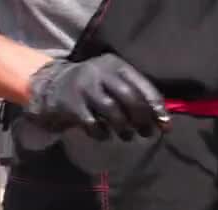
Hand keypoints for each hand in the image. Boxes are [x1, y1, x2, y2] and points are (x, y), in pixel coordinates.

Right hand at [27, 54, 168, 137]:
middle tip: (147, 133)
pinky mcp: (72, 105)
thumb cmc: (92, 87)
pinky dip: (102, 133)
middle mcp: (100, 73)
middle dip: (142, 119)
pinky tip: (104, 135)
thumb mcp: (112, 81)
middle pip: (129, 98)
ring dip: (124, 128)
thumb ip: (134, 94)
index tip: (165, 125)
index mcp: (116, 65)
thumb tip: (161, 120)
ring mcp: (84, 88)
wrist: (52, 86)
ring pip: (112, 111)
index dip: (156, 107)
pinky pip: (93, 124)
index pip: (142, 85)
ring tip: (127, 136)